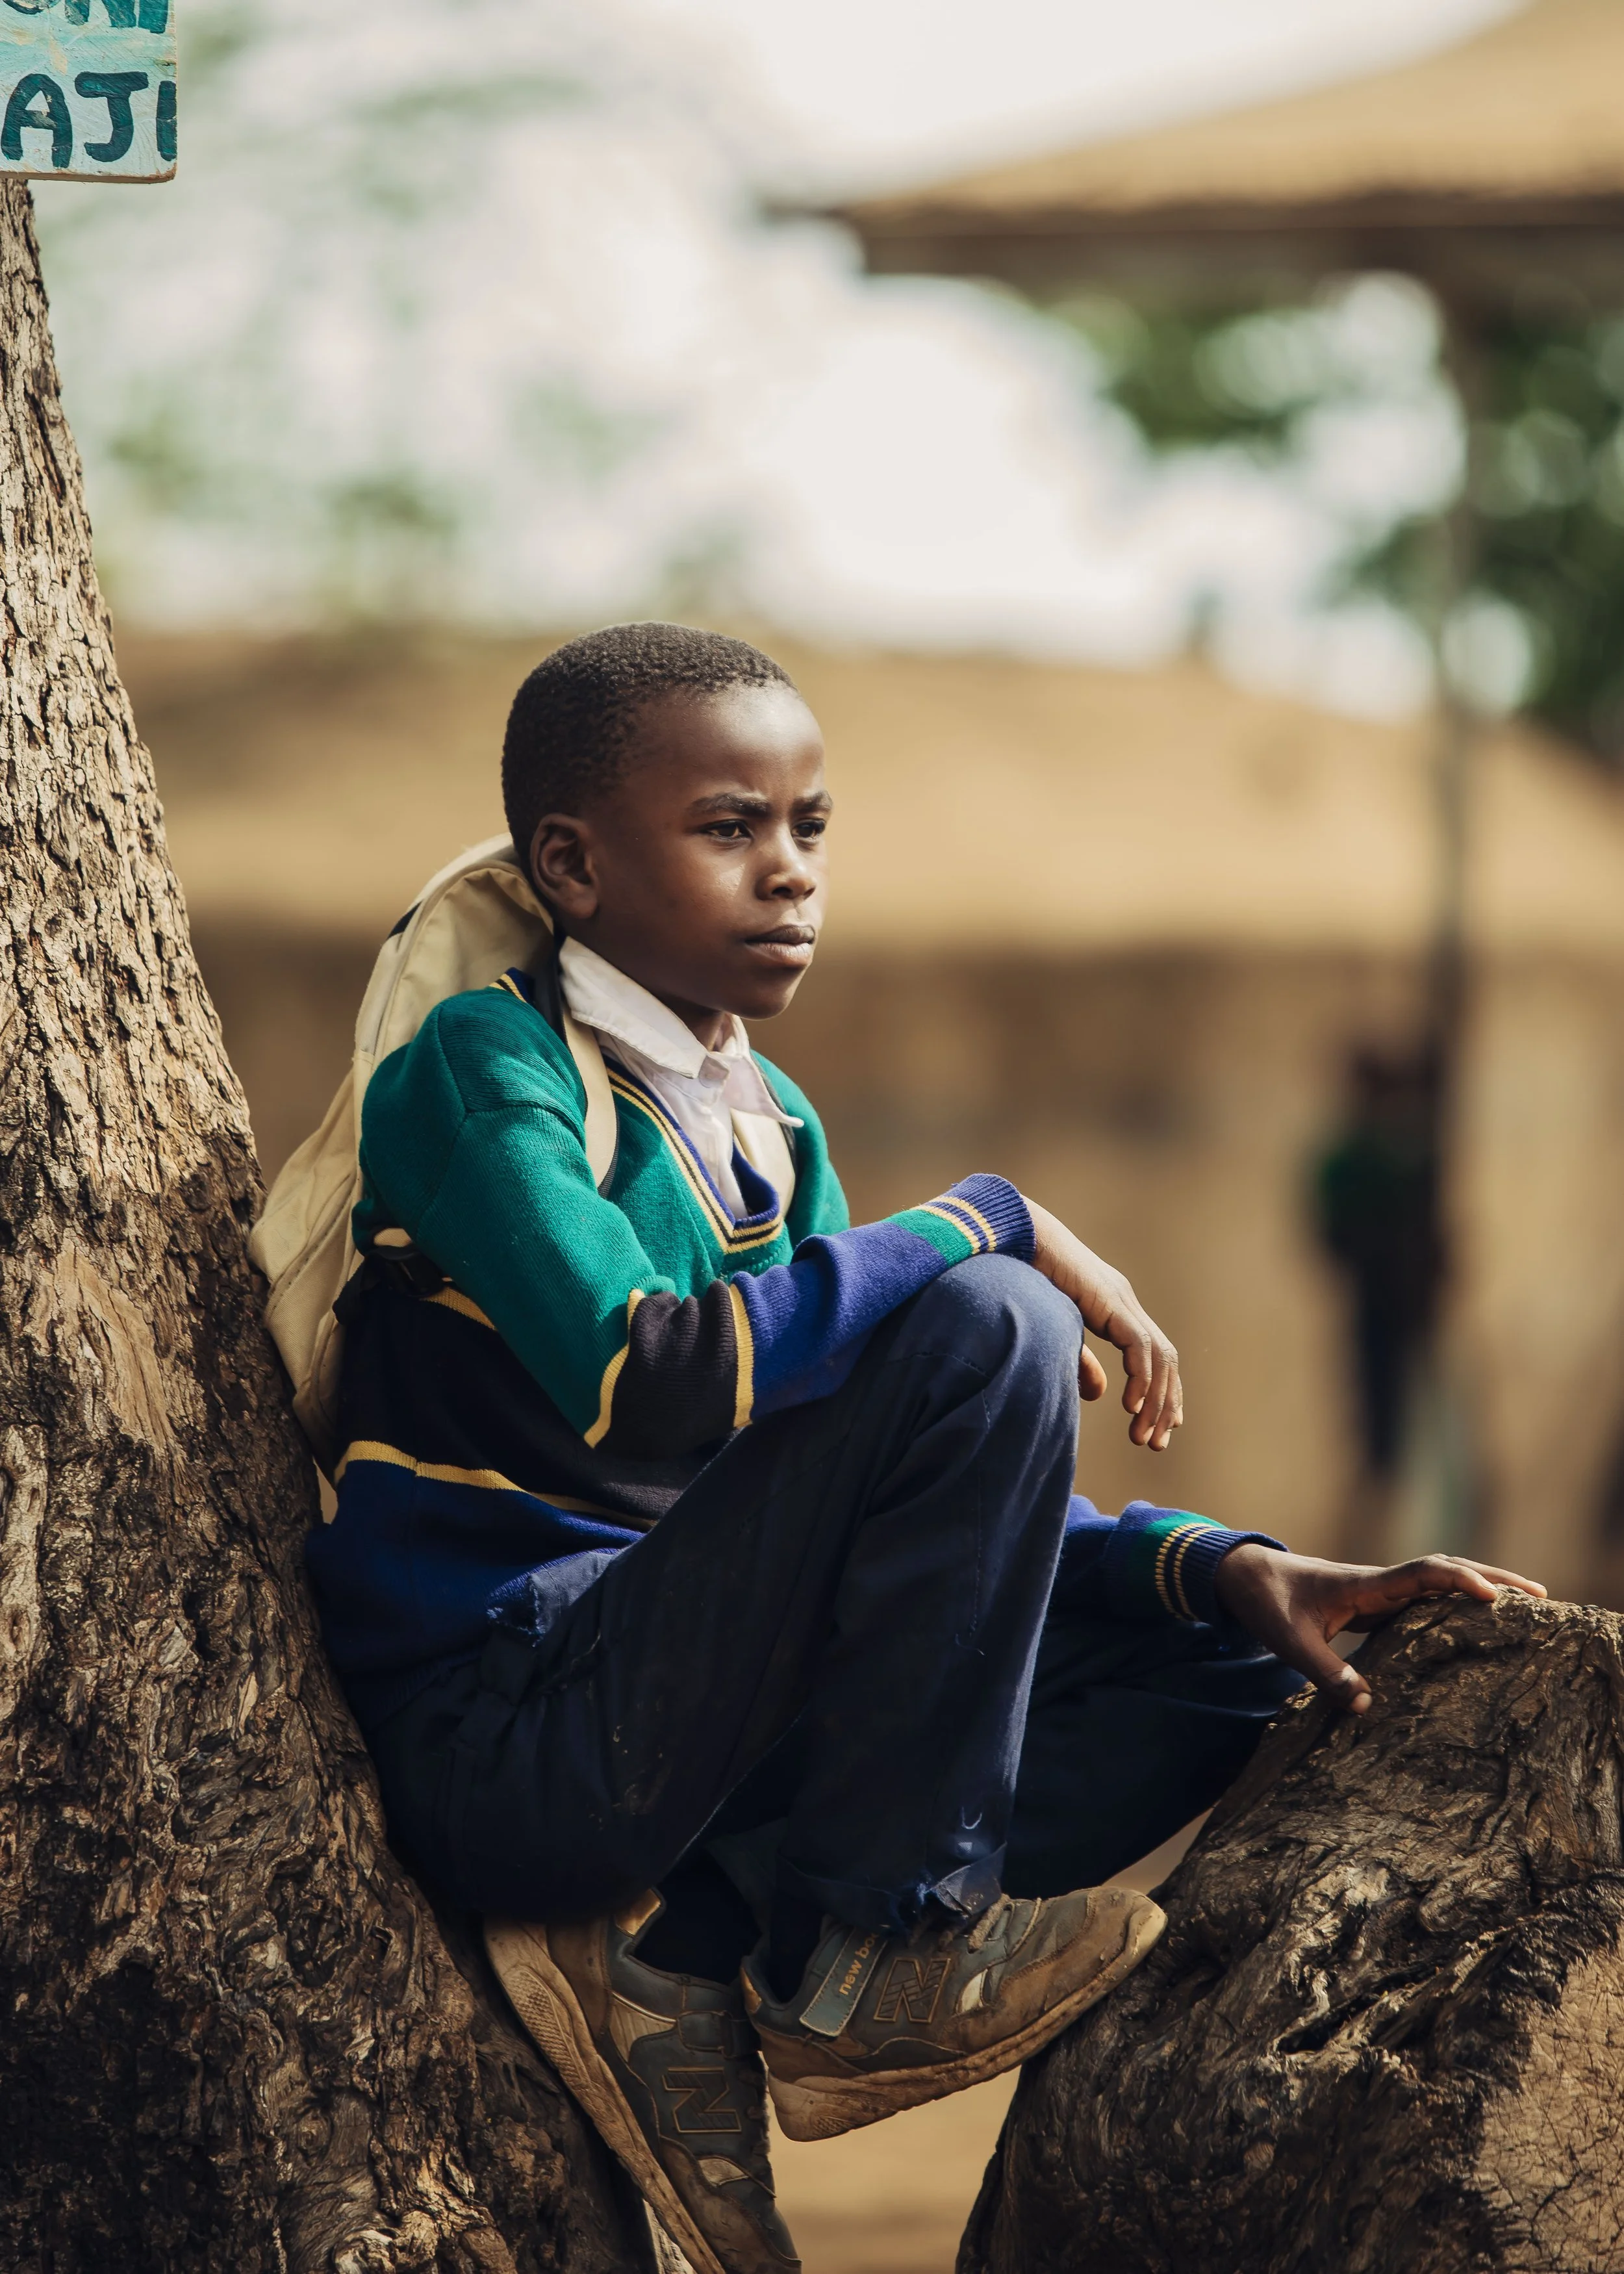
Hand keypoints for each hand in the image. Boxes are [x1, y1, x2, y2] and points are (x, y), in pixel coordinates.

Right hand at [1025, 1200, 1181, 1447]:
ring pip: (1159, 1357)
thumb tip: (1101, 1395)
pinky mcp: (1111, 1301)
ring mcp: (1122, 1300)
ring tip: (1144, 1436)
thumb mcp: (1057, 1332)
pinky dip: (1141, 1379)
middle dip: (1165, 1404)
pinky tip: (1131, 1407)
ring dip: (1156, 1400)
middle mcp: (1125, 1304)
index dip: (1162, 1392)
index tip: (1162, 1427)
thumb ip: (1080, 1361)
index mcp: (1115, 1309)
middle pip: (1165, 1360)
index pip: (1154, 1356)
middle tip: (1157, 1442)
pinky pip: (1139, 1346)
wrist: (1013, 1242)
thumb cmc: (1024, 1280)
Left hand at [1213, 1545, 1546, 1712]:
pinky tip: (1479, 1619)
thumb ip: (1324, 1672)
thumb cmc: (1267, 1603)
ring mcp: (1380, 1591)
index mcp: (1365, 1585)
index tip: (1496, 1599)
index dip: (1461, 1583)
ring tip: (1528, 1604)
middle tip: (1542, 1596)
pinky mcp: (1375, 1604)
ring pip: (1440, 1582)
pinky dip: (1457, 1601)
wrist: (1245, 1576)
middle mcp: (1380, 1583)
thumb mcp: (1289, 1642)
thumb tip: (1364, 1706)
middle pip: (1446, 1571)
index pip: (1423, 1574)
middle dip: (1494, 1579)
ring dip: (1481, 1586)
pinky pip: (1426, 1599)